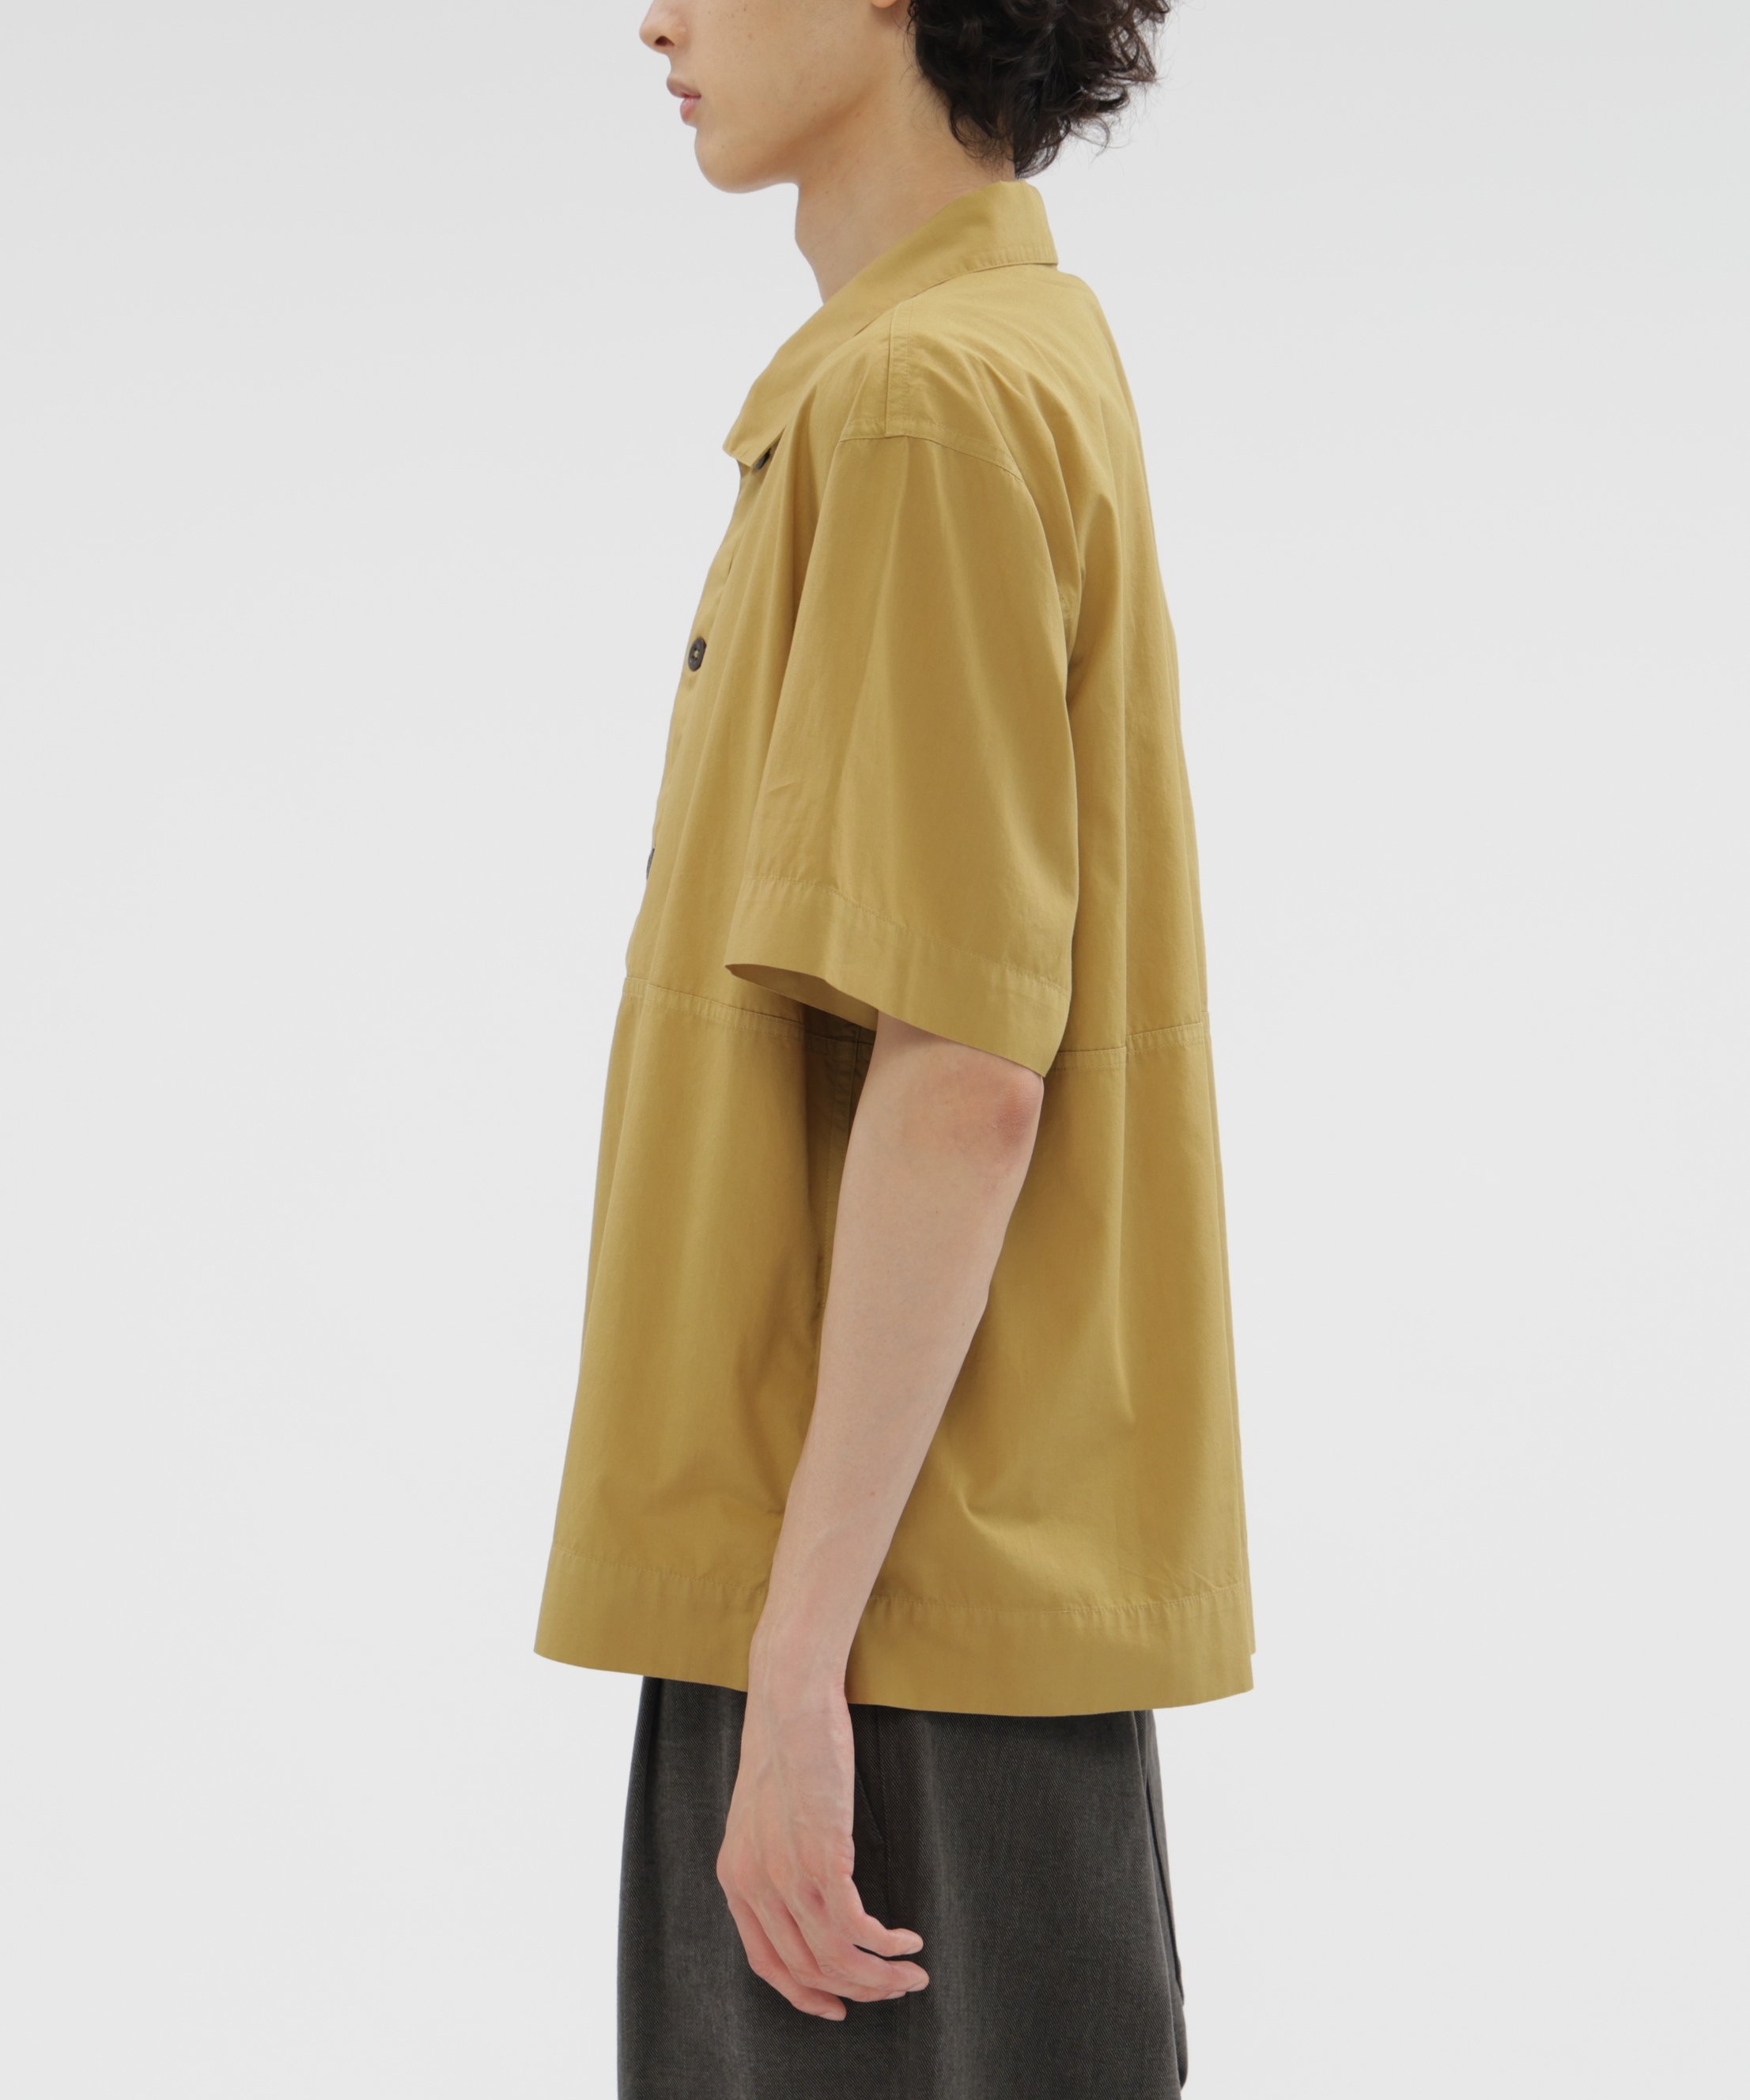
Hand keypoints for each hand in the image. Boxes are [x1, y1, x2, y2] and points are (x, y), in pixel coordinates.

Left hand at [716, 1670, 928, 2019]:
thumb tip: (807, 1897)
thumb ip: (774, 1857)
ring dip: (880, 1977)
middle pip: (808, 1969)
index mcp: (735, 1877)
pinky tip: (908, 1940)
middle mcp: (754, 1884)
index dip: (805, 1994)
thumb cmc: (787, 1744)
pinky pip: (856, 1929)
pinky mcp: (821, 1856)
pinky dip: (886, 1945)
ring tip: (912, 1974)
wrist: (790, 1695)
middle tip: (895, 1989)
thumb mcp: (764, 1813)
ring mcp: (785, 1873)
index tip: (839, 2008)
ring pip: (835, 1958)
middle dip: (857, 1991)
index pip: (766, 1964)